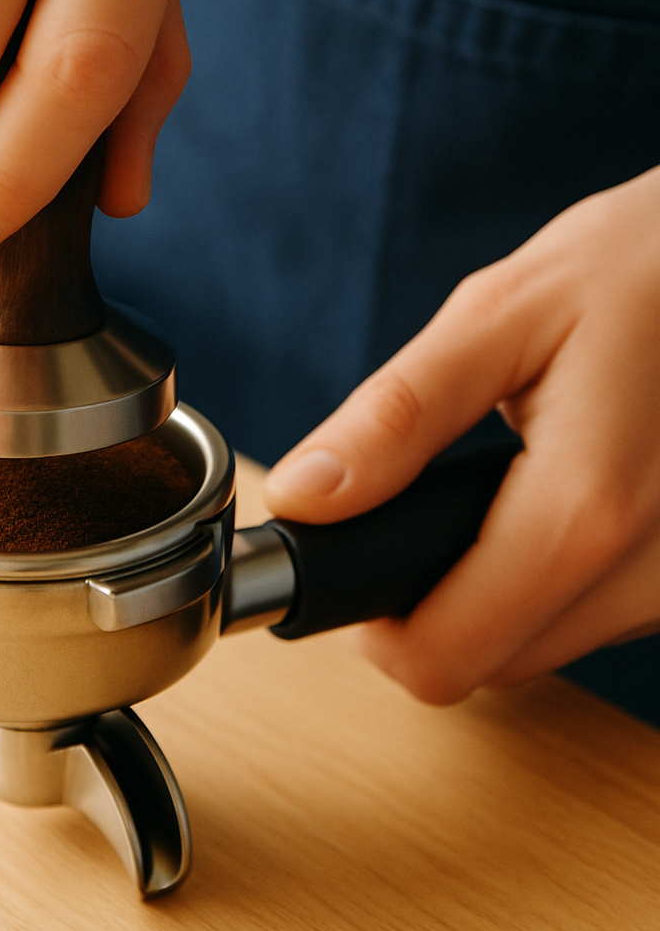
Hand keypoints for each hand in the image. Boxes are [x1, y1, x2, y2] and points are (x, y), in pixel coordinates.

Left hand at [263, 167, 659, 702]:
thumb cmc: (642, 266)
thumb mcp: (500, 317)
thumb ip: (395, 418)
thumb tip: (304, 497)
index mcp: (585, 512)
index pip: (443, 658)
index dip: (373, 626)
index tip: (354, 556)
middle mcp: (650, 573)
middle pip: (489, 664)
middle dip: (431, 602)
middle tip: (416, 501)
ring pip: (544, 647)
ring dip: (495, 592)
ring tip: (497, 483)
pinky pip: (596, 616)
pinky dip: (554, 576)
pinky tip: (558, 494)